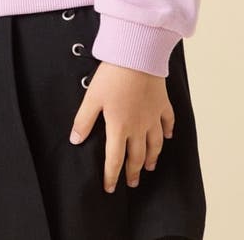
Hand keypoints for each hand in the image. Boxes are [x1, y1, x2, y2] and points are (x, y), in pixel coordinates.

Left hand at [69, 60, 173, 192]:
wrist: (137, 57)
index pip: (115, 159)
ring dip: (152, 158)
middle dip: (133, 172)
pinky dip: (167, 132)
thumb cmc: (113, 76)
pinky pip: (168, 122)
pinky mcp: (162, 104)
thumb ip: (84, 121)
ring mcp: (153, 116)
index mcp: (119, 127)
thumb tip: (75, 140)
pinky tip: (167, 136)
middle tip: (132, 183)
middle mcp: (138, 127)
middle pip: (137, 156)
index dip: (111, 175)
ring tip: (150, 167)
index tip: (109, 187)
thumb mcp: (92, 98)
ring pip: (154, 144)